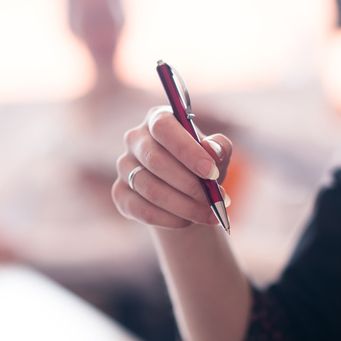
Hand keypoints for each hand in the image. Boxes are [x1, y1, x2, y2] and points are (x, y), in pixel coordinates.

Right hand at [112, 106, 231, 228]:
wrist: (187, 194)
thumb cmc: (202, 166)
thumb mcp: (218, 155)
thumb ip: (220, 148)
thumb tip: (213, 150)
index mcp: (158, 119)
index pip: (163, 128)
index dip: (186, 150)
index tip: (211, 172)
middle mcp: (135, 139)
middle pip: (155, 160)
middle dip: (189, 184)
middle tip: (216, 200)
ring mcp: (123, 166)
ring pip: (149, 188)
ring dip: (184, 205)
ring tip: (210, 214)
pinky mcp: (120, 193)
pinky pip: (141, 209)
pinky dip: (168, 219)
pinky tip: (188, 222)